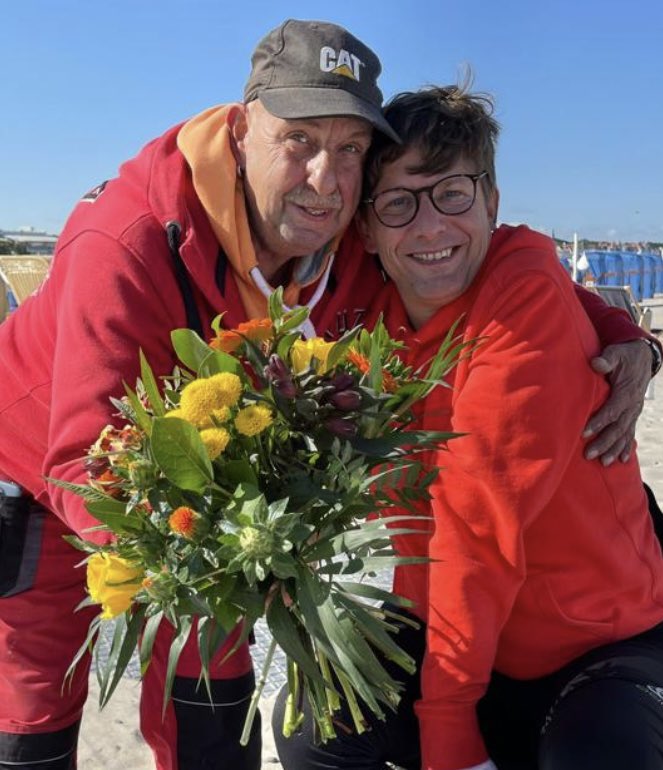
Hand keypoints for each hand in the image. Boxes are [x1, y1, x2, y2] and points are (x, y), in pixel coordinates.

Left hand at [583, 340, 651, 464]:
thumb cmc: (623, 356)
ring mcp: (634, 411)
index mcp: (626, 392)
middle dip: (604, 442)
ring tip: (603, 463)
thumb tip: (596, 363)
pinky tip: (622, 460)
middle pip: (618, 427)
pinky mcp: (633, 414)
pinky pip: (631, 433)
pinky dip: (627, 447)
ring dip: (614, 449)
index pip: (612, 410)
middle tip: (588, 454)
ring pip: (625, 434)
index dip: (599, 422)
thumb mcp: (615, 354)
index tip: (584, 433)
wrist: (642, 357)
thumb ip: (606, 360)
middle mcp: (632, 405)